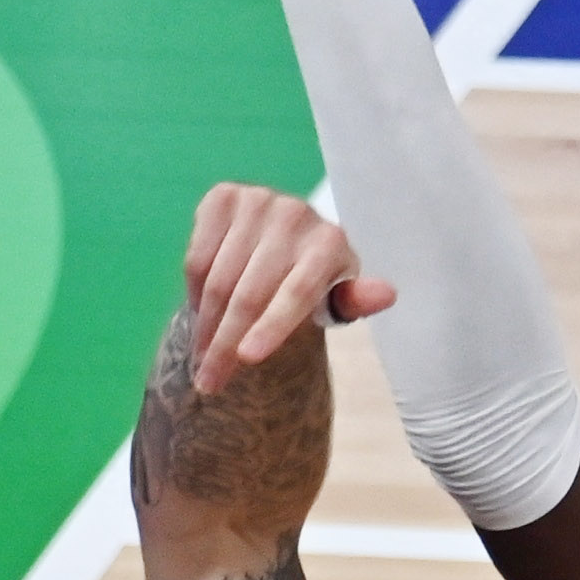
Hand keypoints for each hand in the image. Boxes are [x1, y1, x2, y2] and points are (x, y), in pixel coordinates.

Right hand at [186, 182, 391, 374]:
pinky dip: (194, 292)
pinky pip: (198, 257)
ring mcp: (256, 200)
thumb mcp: (335, 296)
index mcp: (330, 241)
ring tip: (202, 356)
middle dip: (224, 344)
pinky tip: (201, 311)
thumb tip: (386, 294)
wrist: (284, 239)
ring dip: (204, 326)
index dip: (271, 327)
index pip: (296, 293)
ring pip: (217, 279)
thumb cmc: (314, 279)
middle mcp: (295, 213)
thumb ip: (353, 301)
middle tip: (209, 381)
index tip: (247, 359)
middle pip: (249, 294)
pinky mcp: (223, 197)